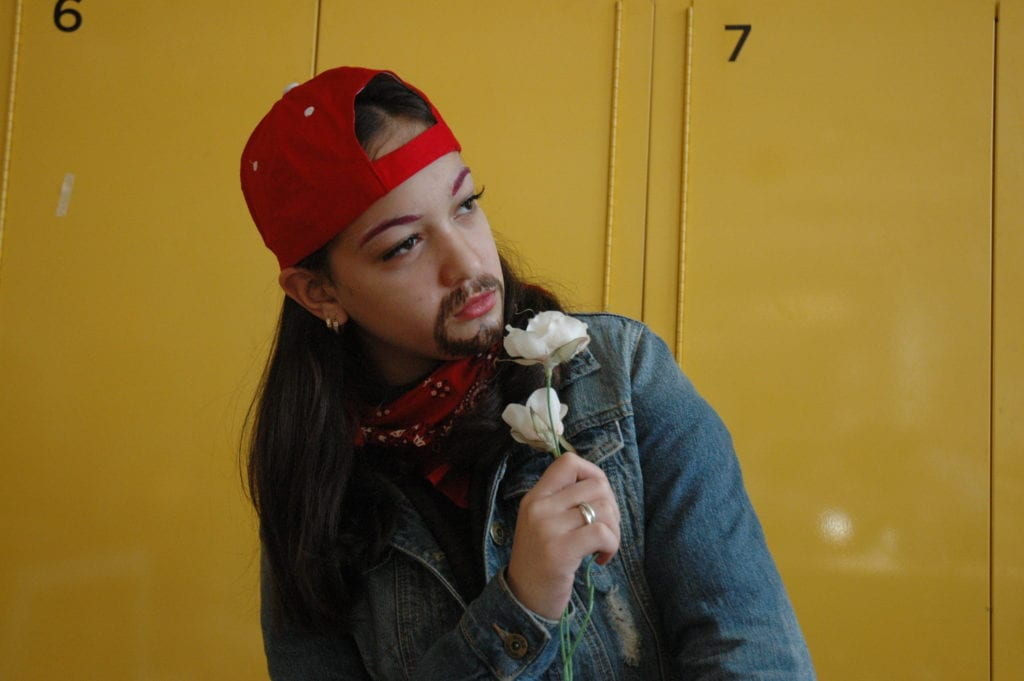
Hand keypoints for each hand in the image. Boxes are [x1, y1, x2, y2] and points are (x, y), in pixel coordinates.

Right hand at [505, 452, 620, 619]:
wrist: (524, 601)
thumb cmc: (542, 562)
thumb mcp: (544, 523)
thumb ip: (564, 501)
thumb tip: (600, 485)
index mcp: (535, 496)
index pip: (569, 461)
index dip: (594, 474)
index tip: (597, 500)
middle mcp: (539, 507)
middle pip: (596, 484)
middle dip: (612, 507)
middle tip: (604, 531)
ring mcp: (548, 528)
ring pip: (603, 508)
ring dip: (613, 530)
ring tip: (602, 547)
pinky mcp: (560, 551)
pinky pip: (602, 533)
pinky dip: (611, 546)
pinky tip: (601, 559)